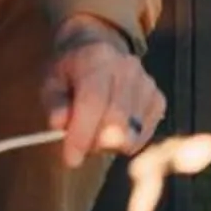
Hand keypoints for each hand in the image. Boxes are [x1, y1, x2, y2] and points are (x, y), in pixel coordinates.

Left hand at [44, 20, 163, 170]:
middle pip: (117, 121)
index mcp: (97, 58)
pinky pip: (143, 136)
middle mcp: (128, 68)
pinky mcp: (159, 100)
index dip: (82, 133)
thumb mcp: (52, 83)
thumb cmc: (71, 73)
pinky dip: (126, 143)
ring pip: (132, 134)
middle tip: (80, 145)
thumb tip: (60, 123)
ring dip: (109, 145)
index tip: (70, 159)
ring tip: (95, 131)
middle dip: (95, 143)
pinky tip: (112, 131)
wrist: (98, 51)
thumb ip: (54, 104)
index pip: (94, 100)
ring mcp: (147, 83)